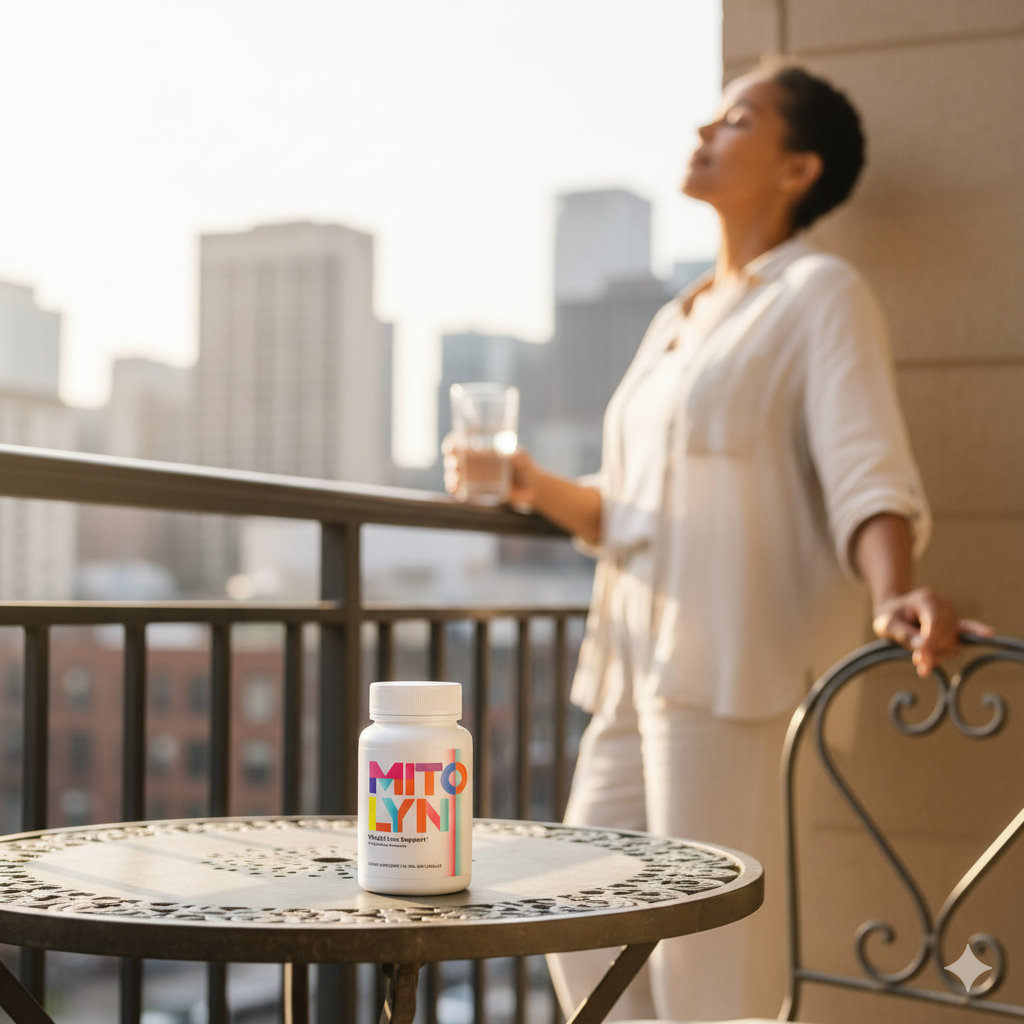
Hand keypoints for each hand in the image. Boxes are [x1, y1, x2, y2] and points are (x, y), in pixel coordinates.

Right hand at [442, 434, 539, 507]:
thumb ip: (519, 455)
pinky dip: (456, 491)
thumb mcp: (524, 458)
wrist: (532, 488)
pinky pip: (463, 491)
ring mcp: (476, 478)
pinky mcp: (478, 492)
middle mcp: (475, 464)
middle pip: (455, 460)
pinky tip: (455, 491)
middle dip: (450, 461)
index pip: (462, 444)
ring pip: (456, 476)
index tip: (450, 447)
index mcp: (482, 451)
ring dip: (451, 477)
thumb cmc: (527, 467)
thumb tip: (513, 454)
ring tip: (454, 481)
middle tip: (454, 465)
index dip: (452, 444)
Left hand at [871, 587, 993, 676]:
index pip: (934, 622)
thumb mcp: (888, 624)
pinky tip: (989, 634)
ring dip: (939, 654)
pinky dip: (976, 632)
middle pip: (945, 634)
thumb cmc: (890, 617)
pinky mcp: (955, 624)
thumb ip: (905, 635)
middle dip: (932, 650)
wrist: (894, 612)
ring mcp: (951, 614)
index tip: (920, 658)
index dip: (929, 641)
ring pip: (953, 641)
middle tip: (917, 661)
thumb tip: (923, 647)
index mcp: (926, 598)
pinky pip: (967, 629)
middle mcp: (943, 604)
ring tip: (922, 660)